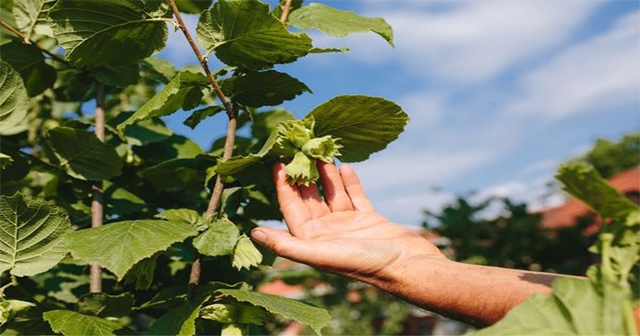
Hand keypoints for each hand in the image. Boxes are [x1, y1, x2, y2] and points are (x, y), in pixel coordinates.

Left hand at [251, 161, 442, 283]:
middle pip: (310, 198)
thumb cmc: (365, 264)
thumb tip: (254, 233)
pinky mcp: (369, 219)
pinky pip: (355, 196)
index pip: (291, 208)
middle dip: (304, 175)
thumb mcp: (322, 254)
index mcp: (312, 241)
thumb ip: (288, 245)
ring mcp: (349, 225)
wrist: (408, 266)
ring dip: (326, 174)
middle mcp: (327, 233)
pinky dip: (349, 182)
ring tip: (321, 152)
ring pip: (332, 194)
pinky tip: (345, 165)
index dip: (283, 186)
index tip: (278, 162)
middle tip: (299, 149)